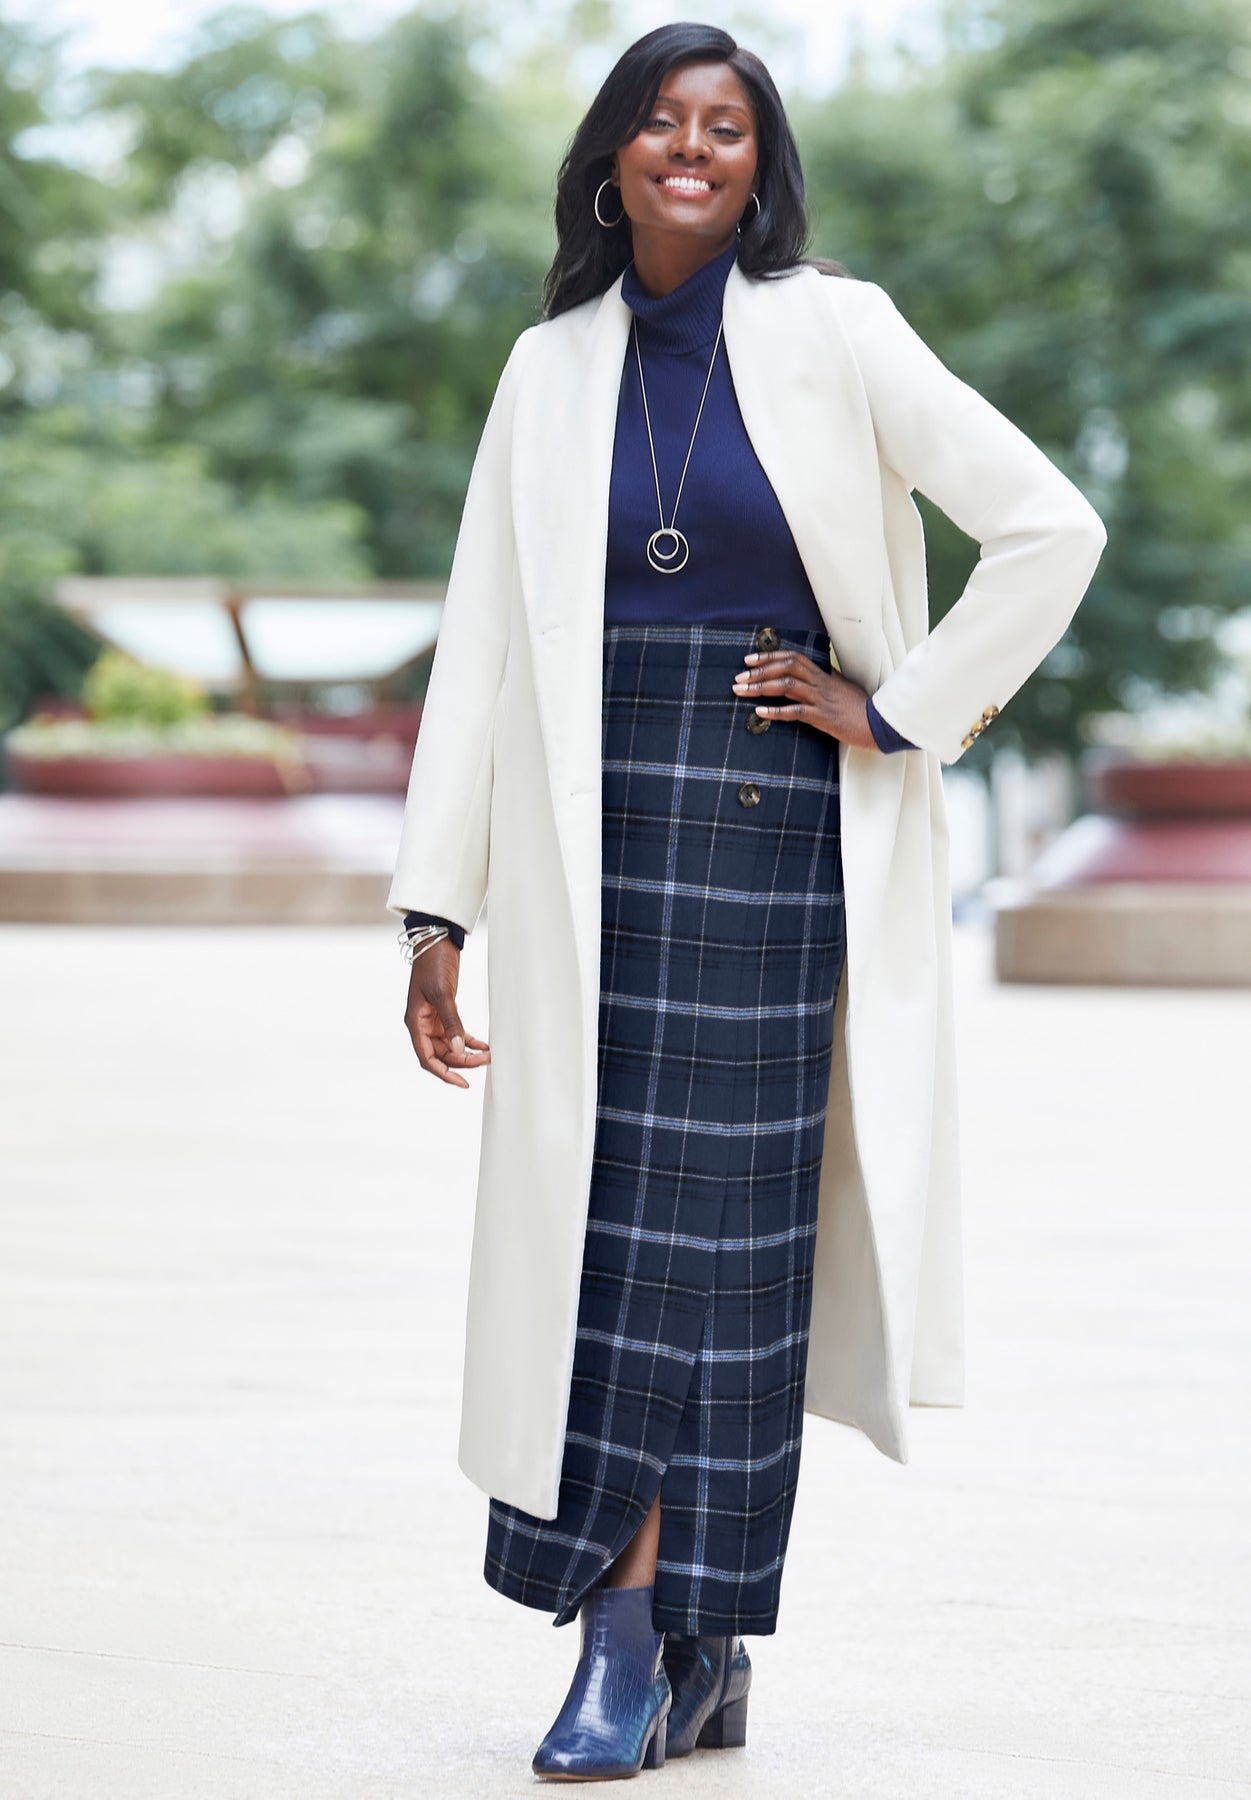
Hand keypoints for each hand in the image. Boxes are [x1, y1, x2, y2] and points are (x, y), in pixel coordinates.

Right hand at [403, 939, 490, 1087]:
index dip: (444, 1073)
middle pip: (441, 1055)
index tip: (462, 1082)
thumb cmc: (433, 964)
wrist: (436, 941)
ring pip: (451, 1046)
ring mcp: (433, 1019)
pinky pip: (456, 1034)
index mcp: (415, 1023)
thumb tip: (460, 1049)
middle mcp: (422, 1025)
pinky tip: (484, 1045)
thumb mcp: (443, 993)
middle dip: (462, 1061)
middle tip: (486, 1061)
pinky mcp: (444, 1012)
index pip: (427, 1058)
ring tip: (489, 1054)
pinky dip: (469, 1041)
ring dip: (468, 1052)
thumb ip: (452, 1022)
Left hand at [732, 650, 877, 748]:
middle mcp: (819, 683)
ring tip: (741, 691)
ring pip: (785, 686)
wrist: (878, 723)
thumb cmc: (860, 707)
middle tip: (739, 676)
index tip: (750, 659)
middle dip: (759, 670)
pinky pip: (795, 711)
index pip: (792, 657)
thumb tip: (817, 671)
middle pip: (785, 667)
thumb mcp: (843, 687)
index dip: (769, 656)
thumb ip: (827, 679)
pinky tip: (759, 712)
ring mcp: (820, 699)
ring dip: (760, 687)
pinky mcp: (822, 717)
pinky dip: (775, 711)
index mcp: (822, 675)